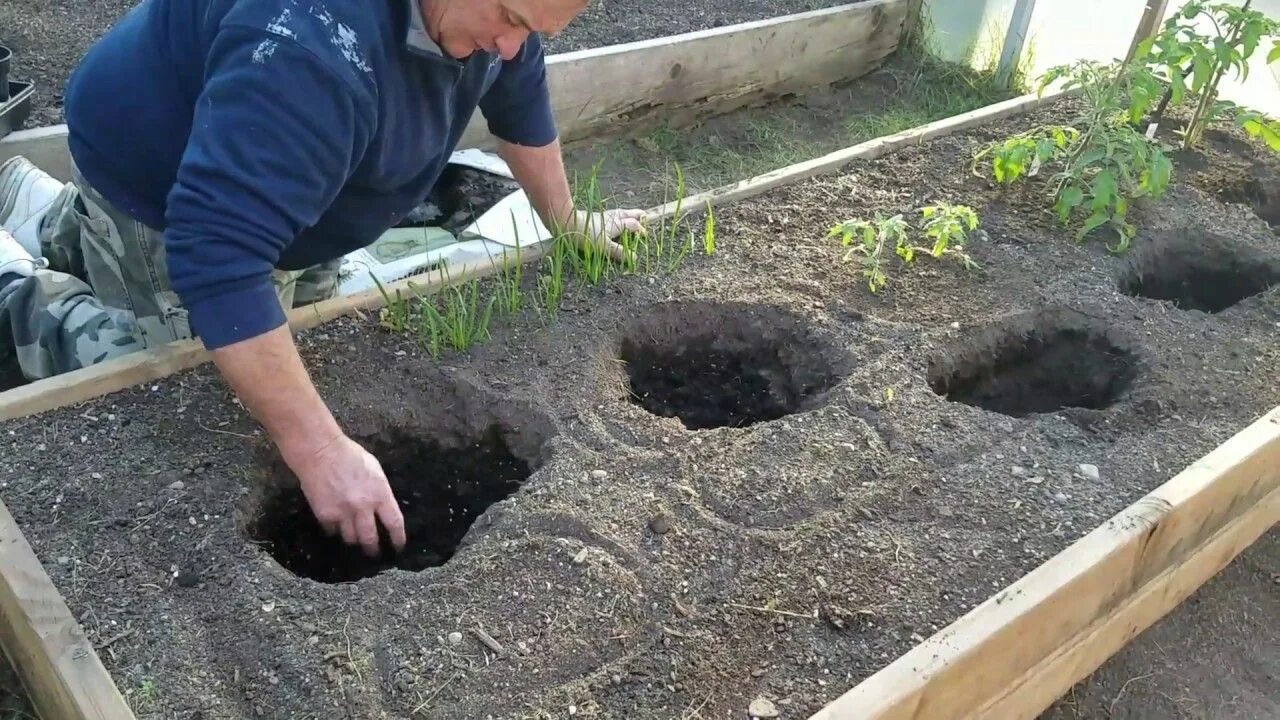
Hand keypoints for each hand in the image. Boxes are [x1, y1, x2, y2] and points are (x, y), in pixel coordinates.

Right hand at [286, 433, 406, 556]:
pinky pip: (332, 531)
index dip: (397, 538)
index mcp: (380, 494)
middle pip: (370, 538)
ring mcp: (343, 513)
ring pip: (351, 538)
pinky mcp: (325, 515)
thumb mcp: (375, 470)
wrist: (320, 452)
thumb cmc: (350, 455)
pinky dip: (335, 530)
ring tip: (354, 540)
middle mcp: (363, 507)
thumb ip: (379, 491)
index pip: (394, 523)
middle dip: (373, 549)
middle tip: (374, 553)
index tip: (398, 547)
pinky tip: (336, 527)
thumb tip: (381, 507)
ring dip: (353, 540)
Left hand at [563, 208, 647, 262]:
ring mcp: (602, 216)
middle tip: (644, 215)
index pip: (633, 225)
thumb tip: (634, 258)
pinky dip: (614, 215)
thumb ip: (619, 252)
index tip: (644, 235)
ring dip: (626, 213)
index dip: (640, 230)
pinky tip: (610, 218)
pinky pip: (609, 214)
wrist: (567, 223)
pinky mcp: (593, 216)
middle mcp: (611, 218)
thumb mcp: (604, 247)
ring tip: (630, 214)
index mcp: (617, 224)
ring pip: (618, 212)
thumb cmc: (587, 235)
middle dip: (637, 215)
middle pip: (628, 214)